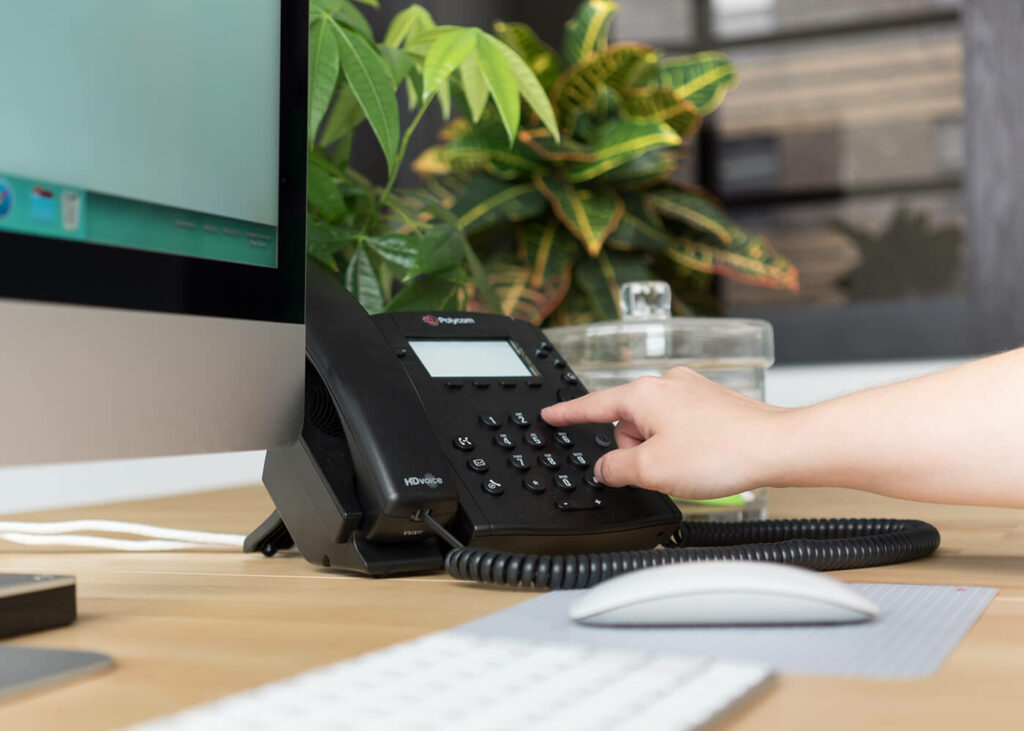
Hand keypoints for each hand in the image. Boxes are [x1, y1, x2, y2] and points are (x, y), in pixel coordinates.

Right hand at [541, 367, 788, 499]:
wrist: (777, 447)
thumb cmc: (722, 452)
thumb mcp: (651, 470)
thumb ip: (616, 470)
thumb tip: (606, 469)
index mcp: (642, 393)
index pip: (592, 405)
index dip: (567, 415)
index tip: (549, 415)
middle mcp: (666, 384)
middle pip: (627, 423)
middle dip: (635, 451)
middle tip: (660, 471)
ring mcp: (691, 390)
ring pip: (655, 428)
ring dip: (661, 451)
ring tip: (689, 467)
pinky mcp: (713, 402)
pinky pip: (681, 427)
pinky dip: (684, 446)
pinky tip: (704, 461)